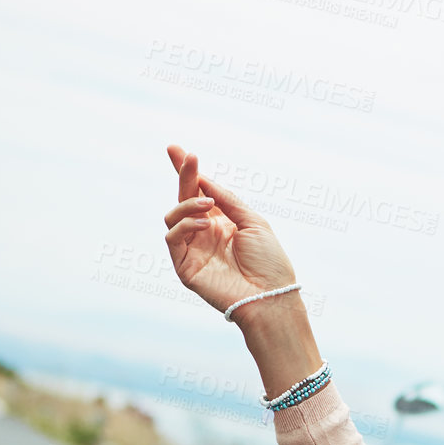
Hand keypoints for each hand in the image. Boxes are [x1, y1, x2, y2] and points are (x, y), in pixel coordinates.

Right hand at [161, 145, 299, 316]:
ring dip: (188, 204)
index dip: (187, 173)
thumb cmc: (269, 262)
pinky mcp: (185, 266)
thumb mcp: (252, 221)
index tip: (177, 149)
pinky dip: (185, 224)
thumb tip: (203, 180)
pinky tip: (205, 224)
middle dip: (183, 176)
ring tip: (206, 206)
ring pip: (173, 216)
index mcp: (222, 222)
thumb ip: (227, 200)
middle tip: (187, 157)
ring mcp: (193, 249)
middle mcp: (205, 233)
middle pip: (184, 199)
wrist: (271, 295)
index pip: (199, 193)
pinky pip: (173, 238)